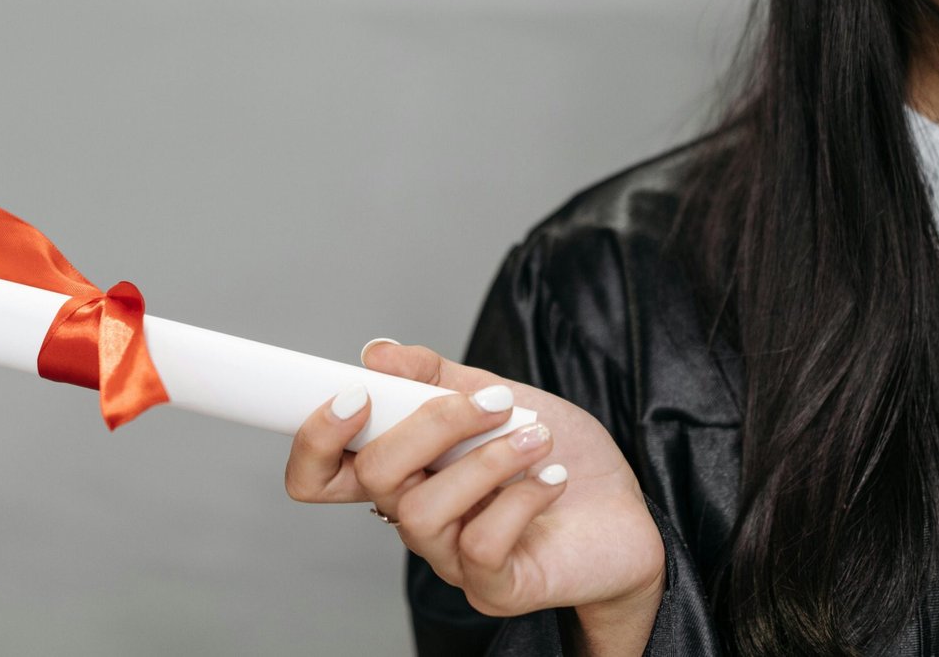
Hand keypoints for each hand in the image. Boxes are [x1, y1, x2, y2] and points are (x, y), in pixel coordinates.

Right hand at [284, 342, 663, 640]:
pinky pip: (479, 546)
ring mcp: (450, 558)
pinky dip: (520, 500)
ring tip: (537, 437)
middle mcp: (415, 516)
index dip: (314, 437)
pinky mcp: (494, 587)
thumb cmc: (557, 455)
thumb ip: (434, 376)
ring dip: (488, 461)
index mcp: (404, 471)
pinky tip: (553, 479)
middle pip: (372, 478)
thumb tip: (378, 352)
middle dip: (430, 426)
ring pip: (423, 512)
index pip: (319, 473)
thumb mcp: (498, 396)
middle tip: (493, 402)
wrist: (624, 511)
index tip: (355, 393)